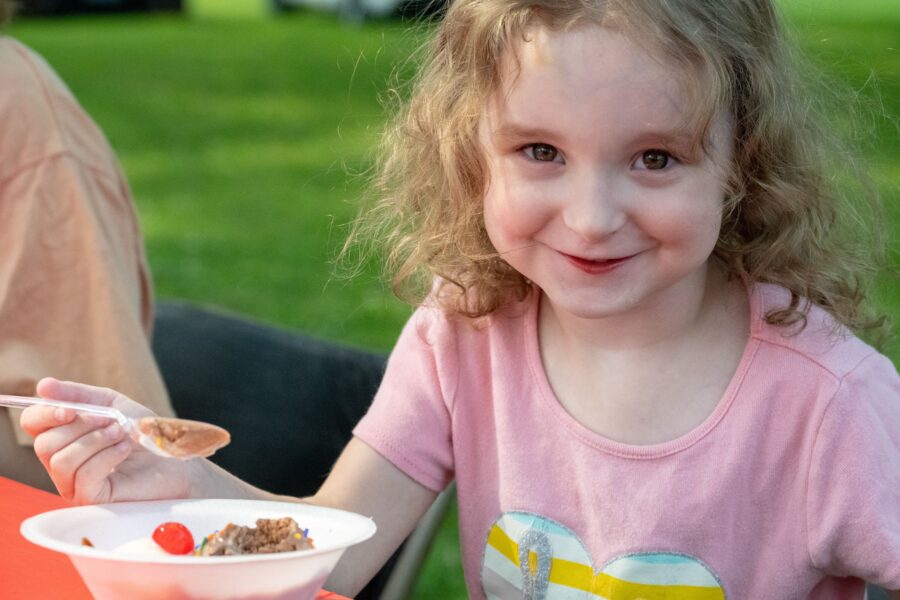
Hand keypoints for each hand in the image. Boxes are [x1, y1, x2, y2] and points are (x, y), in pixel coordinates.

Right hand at [20, 378, 197, 504]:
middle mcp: (62, 463)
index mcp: (63, 436)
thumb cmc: (144, 433)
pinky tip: (124, 450)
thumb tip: (43, 385)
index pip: (33, 424)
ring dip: (94, 441)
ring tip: (120, 435)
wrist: (174, 457)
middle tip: (110, 422)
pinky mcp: (92, 499)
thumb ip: (79, 395)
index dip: (44, 414)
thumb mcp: (113, 405)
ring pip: (60, 461)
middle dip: (80, 427)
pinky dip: (106, 457)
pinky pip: (82, 476)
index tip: (70, 409)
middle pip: (44, 444)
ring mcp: (74, 484)